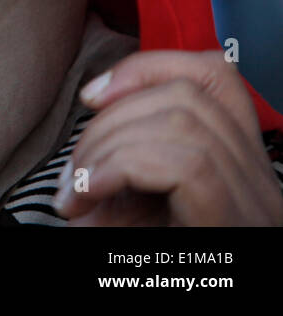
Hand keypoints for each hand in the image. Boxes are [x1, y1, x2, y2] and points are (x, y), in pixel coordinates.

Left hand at [52, 49, 282, 225]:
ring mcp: (256, 207)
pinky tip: (88, 197)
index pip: (216, 77)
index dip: (149, 67)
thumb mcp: (141, 209)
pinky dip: (118, 167)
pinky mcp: (234, 226)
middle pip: (187, 95)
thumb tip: (92, 104)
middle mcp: (264, 188)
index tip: (93, 95)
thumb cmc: (156, 267)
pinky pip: (182, 162)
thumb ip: (130, 158)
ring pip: (180, 119)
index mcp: (245, 173)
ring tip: (76, 192)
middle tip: (72, 173)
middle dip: (110, 118)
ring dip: (106, 144)